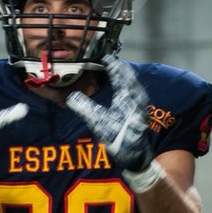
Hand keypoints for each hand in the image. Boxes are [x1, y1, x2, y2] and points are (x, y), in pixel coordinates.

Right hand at [66, 55, 151, 172]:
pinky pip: (134, 88)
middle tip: (108, 59)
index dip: (112, 64)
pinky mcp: (140, 109)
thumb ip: (85, 108)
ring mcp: (140, 103)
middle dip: (118, 66)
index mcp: (128, 96)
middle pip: (128, 75)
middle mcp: (136, 97)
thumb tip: (71, 96)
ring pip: (132, 81)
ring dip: (123, 73)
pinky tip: (121, 85)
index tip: (104, 56)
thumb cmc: (119, 139)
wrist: (136, 156)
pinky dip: (127, 82)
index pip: (120, 74)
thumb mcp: (99, 123)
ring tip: (114, 68)